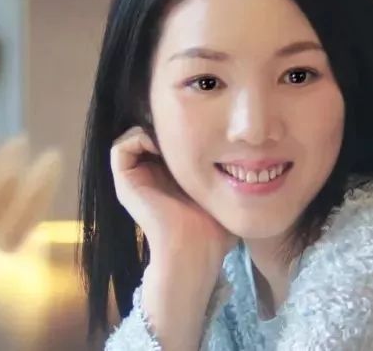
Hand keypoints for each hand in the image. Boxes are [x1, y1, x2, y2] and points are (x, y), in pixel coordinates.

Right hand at [111, 126, 235, 266]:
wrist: (194, 248)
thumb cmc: (214, 229)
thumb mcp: (225, 193)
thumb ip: (229, 174)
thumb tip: (251, 156)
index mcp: (170, 177)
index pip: (169, 140)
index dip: (182, 128)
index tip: (200, 126)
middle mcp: (149, 176)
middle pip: (150, 135)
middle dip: (166, 124)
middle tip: (186, 123)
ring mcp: (135, 179)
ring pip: (133, 137)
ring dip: (151, 128)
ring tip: (174, 134)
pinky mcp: (125, 182)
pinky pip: (121, 147)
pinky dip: (138, 137)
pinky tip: (162, 145)